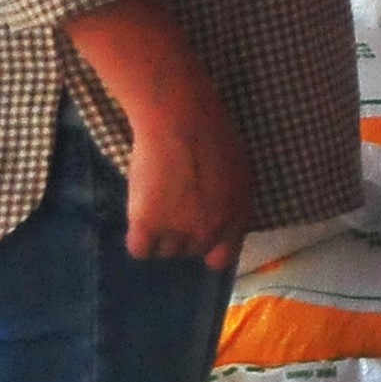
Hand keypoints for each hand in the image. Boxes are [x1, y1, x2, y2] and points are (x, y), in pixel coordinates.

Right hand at [115, 102, 257, 272]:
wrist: (181, 122)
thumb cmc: (214, 137)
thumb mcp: (241, 174)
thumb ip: (233, 204)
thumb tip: (221, 221)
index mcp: (235, 219)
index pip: (221, 259)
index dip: (208, 249)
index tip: (197, 235)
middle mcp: (209, 231)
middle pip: (190, 252)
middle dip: (183, 235)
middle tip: (172, 208)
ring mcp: (178, 231)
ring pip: (165, 252)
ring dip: (160, 236)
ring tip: (155, 207)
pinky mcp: (147, 224)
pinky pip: (139, 249)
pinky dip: (139, 240)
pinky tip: (140, 219)